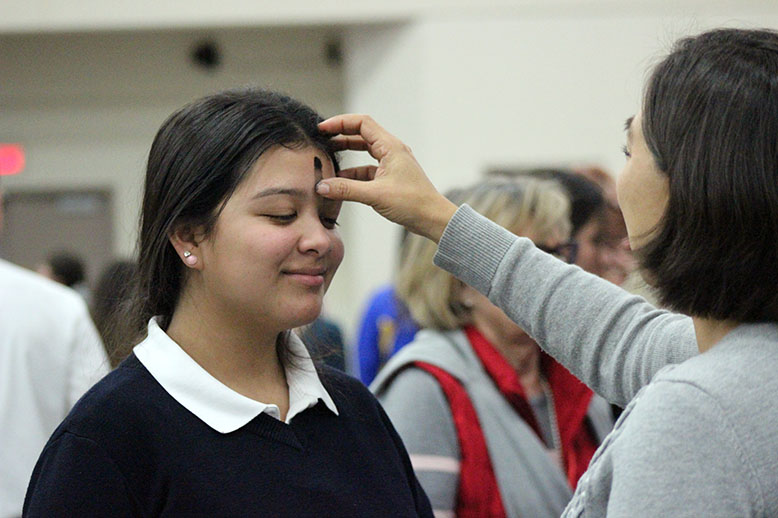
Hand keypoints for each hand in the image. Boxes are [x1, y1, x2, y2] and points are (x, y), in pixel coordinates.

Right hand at [316, 114, 456, 242]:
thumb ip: (346, 190)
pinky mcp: (390, 178)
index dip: (341, 122)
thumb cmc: (413, 203)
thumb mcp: (375, 195)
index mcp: (391, 147)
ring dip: (347, 154)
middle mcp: (392, 151)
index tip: (323, 129)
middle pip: (362, 134)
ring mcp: (392, 164)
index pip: (362, 123)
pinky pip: (368, 169)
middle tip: (322, 139)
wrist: (433, 219)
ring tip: (328, 159)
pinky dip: (353, 173)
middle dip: (341, 135)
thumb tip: (322, 186)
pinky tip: (340, 182)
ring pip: (364, 152)